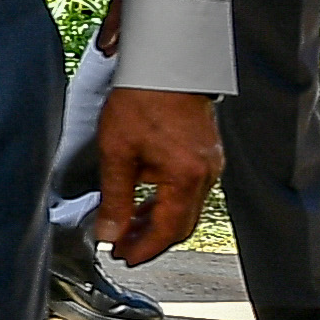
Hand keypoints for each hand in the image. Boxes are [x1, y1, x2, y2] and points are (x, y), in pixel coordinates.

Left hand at [91, 86, 218, 264]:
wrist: (164, 63)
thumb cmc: (142, 97)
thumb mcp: (118, 152)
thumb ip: (114, 198)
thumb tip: (109, 231)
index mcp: (186, 176)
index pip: (168, 230)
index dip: (145, 249)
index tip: (124, 256)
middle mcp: (206, 173)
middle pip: (181, 224)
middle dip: (151, 240)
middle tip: (123, 247)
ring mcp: (210, 163)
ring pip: (186, 208)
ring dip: (157, 221)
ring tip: (128, 227)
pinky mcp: (206, 153)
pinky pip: (189, 190)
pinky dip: (167, 201)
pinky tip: (144, 202)